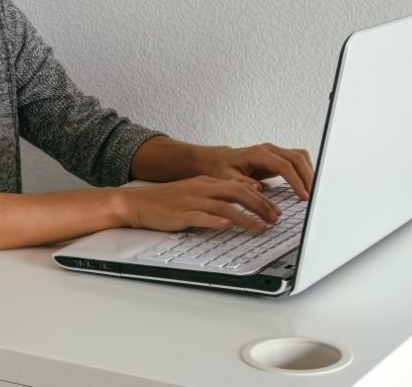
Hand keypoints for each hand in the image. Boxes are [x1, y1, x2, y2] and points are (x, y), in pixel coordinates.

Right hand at [114, 175, 282, 232]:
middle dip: (260, 206)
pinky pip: (201, 217)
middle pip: (237, 193)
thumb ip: (213, 197)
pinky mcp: (180, 215)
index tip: (274, 208)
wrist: (135, 202)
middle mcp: (201, 189)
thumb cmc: (163, 201)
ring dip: (246, 217)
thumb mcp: (192, 192)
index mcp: (205, 182)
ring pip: (224, 206)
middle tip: (275, 218)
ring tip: (261, 228)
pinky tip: (227, 227)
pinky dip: (216, 222)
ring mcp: (191, 201)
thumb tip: (236, 207)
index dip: (260, 197)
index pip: (239, 186)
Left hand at [193, 142, 313, 199]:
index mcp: (257, 153)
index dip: (296, 181)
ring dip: (309, 173)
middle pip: (296, 158)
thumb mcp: (226, 178)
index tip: (303, 196)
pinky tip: (306, 185)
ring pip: (300, 157)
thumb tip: (258, 188)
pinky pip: (297, 160)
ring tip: (312, 192)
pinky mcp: (278, 157)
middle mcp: (268, 149)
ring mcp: (274, 151)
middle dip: (307, 177)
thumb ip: (241, 183)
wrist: (219, 160)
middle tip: (313, 196)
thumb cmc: (221, 169)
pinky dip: (305, 171)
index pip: (283, 165)